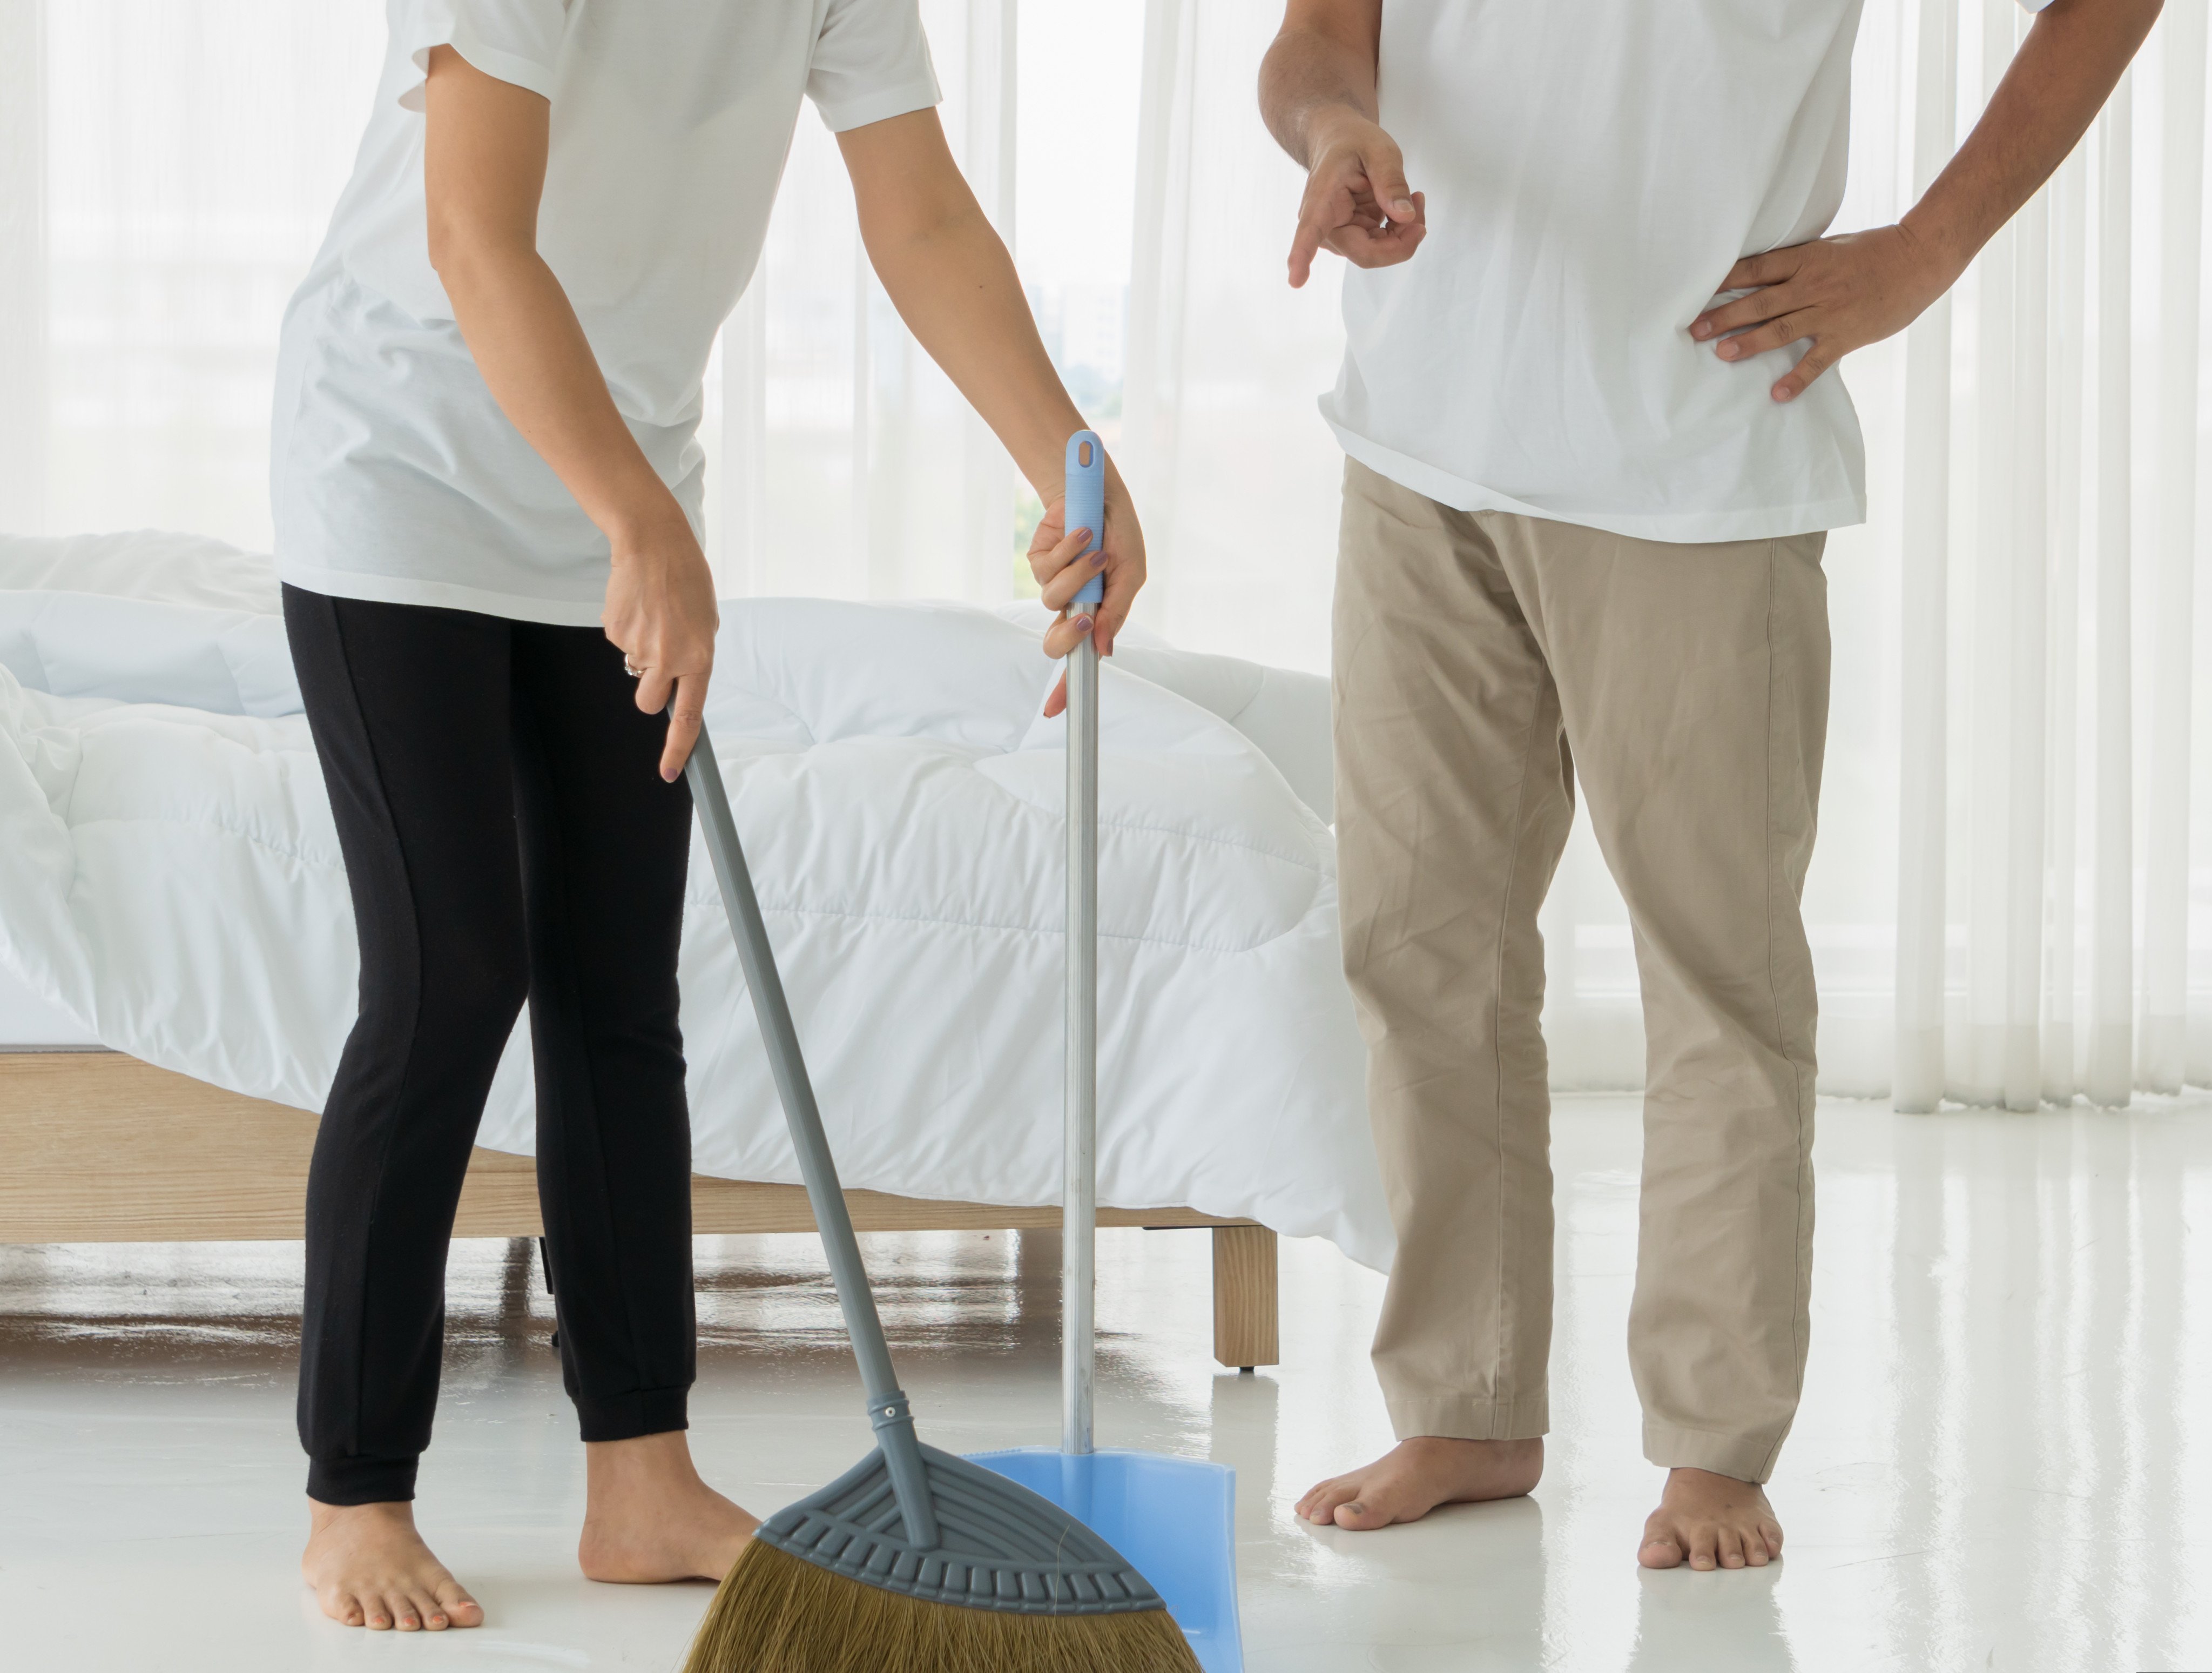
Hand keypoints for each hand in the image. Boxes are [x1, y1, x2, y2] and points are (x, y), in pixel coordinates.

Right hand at [600, 509, 718, 780]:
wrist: (653, 544)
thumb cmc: (687, 580)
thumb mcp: (706, 622)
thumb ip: (694, 657)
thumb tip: (676, 682)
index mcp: (699, 658)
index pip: (689, 715)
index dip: (678, 748)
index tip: (670, 771)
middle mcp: (668, 659)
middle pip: (649, 703)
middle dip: (651, 691)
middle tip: (658, 659)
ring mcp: (638, 647)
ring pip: (634, 669)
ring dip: (642, 650)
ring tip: (654, 615)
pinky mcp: (614, 633)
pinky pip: (621, 644)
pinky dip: (629, 629)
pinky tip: (638, 605)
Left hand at [1027, 467, 1145, 718]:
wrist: (1100, 492)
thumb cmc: (1120, 534)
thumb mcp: (1130, 573)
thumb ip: (1116, 611)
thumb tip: (1103, 649)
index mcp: (1097, 614)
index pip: (1081, 658)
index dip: (1068, 687)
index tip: (1059, 711)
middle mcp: (1073, 604)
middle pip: (1056, 643)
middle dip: (1067, 634)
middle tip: (1083, 618)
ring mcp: (1055, 583)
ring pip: (1052, 601)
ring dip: (1077, 575)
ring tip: (1094, 550)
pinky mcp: (1038, 561)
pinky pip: (1046, 569)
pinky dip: (1068, 550)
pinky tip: (1080, 532)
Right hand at [1288, 114, 1424, 287]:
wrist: (1340, 142)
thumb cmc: (1353, 142)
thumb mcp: (1378, 149)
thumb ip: (1391, 181)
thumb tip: (1405, 216)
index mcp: (1321, 200)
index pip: (1310, 232)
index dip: (1303, 257)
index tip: (1295, 280)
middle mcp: (1325, 227)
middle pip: (1365, 253)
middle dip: (1401, 239)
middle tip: (1420, 202)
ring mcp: (1341, 237)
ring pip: (1378, 253)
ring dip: (1404, 233)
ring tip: (1413, 197)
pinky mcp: (1355, 239)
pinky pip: (1384, 247)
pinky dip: (1402, 231)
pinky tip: (1404, 207)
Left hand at [1690, 224, 1954, 401]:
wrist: (1920, 258)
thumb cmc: (1874, 250)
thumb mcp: (1830, 247)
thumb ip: (1798, 262)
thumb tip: (1761, 272)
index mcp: (1806, 259)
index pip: (1755, 268)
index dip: (1723, 280)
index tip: (1695, 290)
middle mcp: (1813, 285)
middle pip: (1760, 301)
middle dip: (1724, 315)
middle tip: (1694, 329)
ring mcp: (1829, 312)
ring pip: (1781, 328)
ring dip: (1749, 342)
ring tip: (1721, 354)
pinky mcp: (1846, 335)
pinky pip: (1817, 361)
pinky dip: (1797, 379)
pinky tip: (1777, 396)